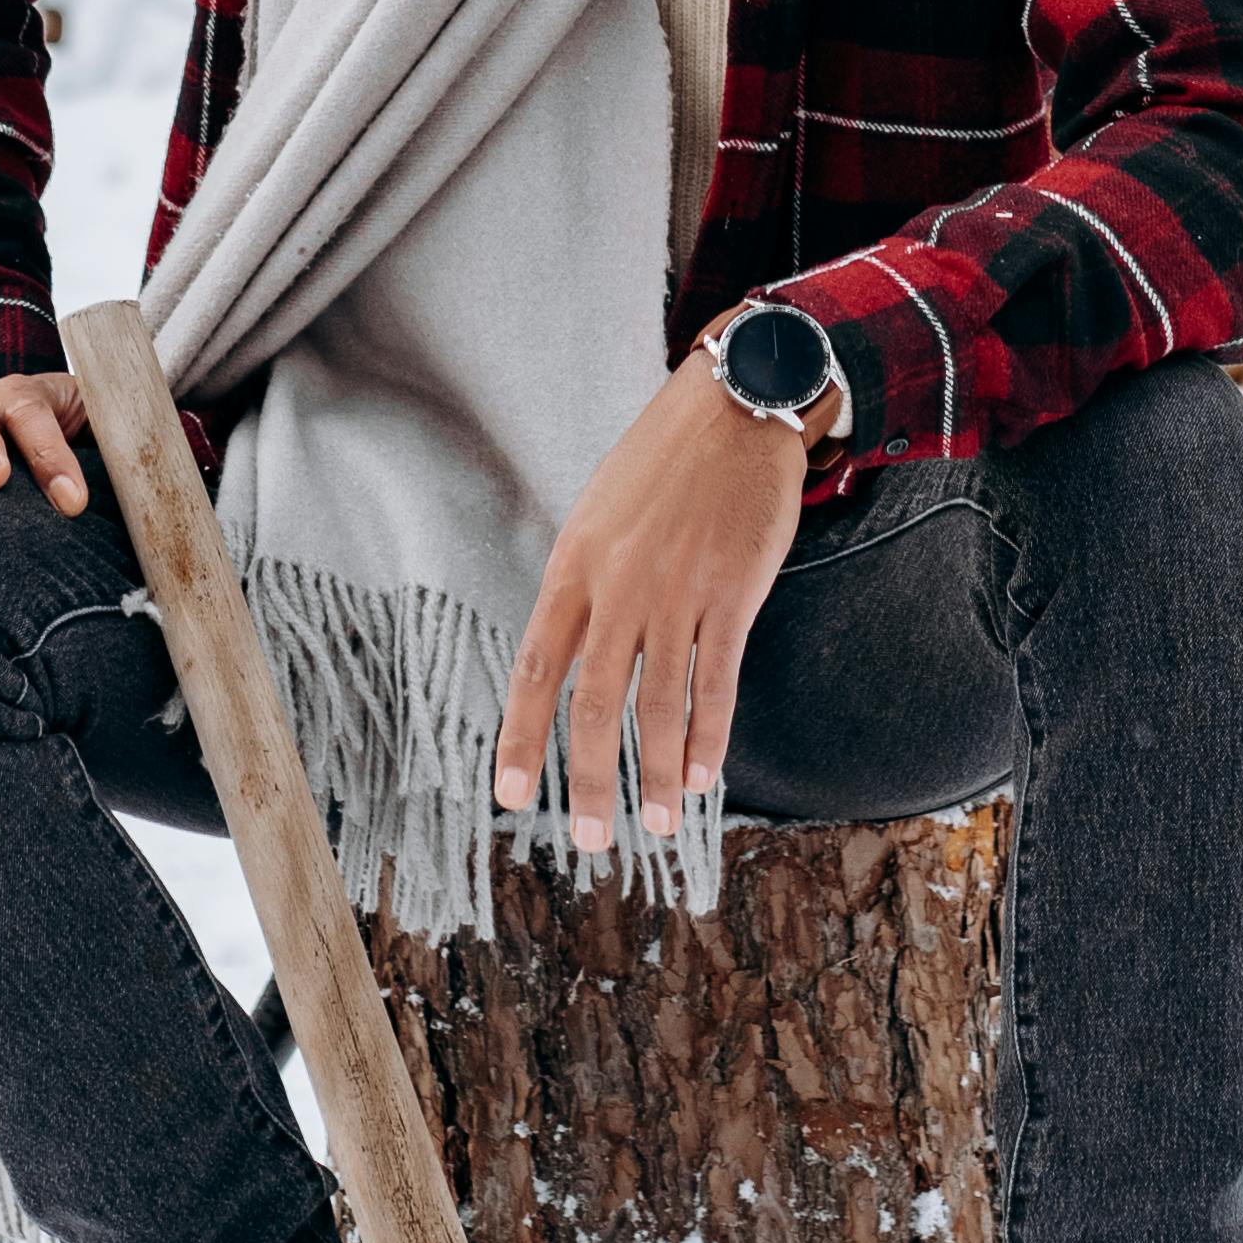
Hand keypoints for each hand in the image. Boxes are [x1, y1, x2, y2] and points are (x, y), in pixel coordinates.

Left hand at [491, 345, 829, 854]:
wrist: (733, 403)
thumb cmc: (664, 462)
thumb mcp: (600, 514)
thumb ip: (587, 584)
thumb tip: (575, 653)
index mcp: (574, 566)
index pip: (534, 667)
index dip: (519, 737)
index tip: (508, 796)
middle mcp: (618, 585)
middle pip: (594, 703)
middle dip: (589, 779)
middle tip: (589, 839)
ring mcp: (677, 590)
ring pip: (659, 703)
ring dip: (655, 773)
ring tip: (657, 825)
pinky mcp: (733, 591)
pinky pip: (716, 679)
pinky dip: (708, 735)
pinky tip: (702, 775)